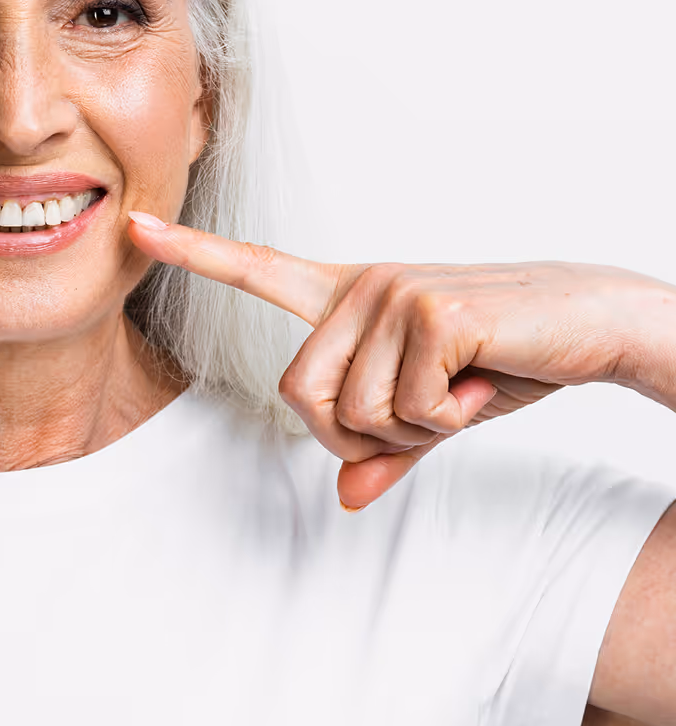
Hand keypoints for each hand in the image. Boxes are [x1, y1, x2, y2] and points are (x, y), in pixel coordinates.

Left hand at [128, 212, 660, 508]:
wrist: (591, 324)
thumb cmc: (506, 358)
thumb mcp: (435, 412)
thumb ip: (385, 449)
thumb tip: (347, 500)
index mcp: (347, 296)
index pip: (254, 269)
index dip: (192, 251)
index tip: (136, 225)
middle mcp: (358, 285)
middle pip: (300, 398)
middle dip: (360, 432)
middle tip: (428, 405)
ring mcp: (390, 292)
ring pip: (353, 411)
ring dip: (415, 425)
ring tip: (463, 383)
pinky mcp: (430, 309)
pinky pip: (407, 407)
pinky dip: (451, 416)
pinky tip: (485, 376)